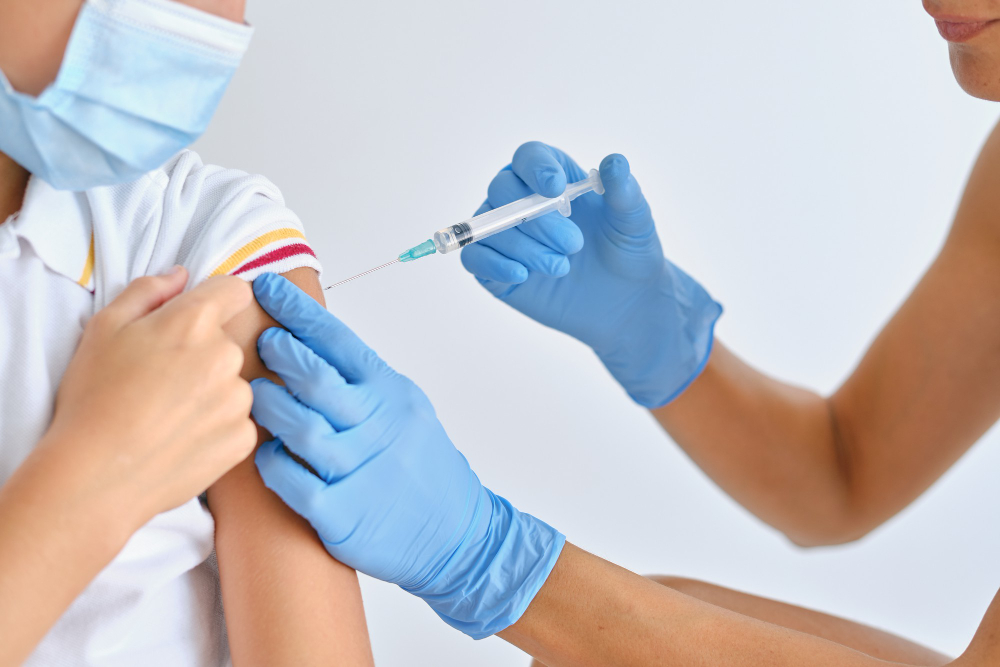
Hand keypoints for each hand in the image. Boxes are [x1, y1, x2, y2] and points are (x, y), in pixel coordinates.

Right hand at [41, 267, 256, 529]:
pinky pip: (237, 421)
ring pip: (233, 384)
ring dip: (211, 393)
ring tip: (169, 416)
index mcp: (195, 322)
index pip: (233, 291)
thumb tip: (181, 275)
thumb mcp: (104, 329)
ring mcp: (239, 399)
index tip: (197, 319)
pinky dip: (216, 428)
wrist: (96, 476)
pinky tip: (182, 439)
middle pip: (228, 343)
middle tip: (163, 381)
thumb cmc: (93, 400)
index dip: (216, 300)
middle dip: (203, 354)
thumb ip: (148, 291)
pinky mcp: (244, 437)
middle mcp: (227, 356)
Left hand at [249, 273, 564, 638]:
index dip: (299, 312)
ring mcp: (361, 471)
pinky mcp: (344, 515)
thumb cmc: (424, 465)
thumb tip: (309, 343)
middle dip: (281, 353)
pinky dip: (274, 465)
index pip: (339, 342)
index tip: (266, 286)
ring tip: (253, 395)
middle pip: (317, 380)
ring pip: (303, 429)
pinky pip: (296, 483)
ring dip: (270, 407)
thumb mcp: (406, 407)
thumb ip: (363, 381)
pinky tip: (263, 454)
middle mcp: (376, 427)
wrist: (455, 532)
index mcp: (389, 394)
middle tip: (258, 341)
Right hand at [461, 142, 721, 407]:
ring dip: (527, 248)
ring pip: (491, 226)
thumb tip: (615, 161)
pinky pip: (475, 258)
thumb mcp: (634, 221)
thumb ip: (624, 191)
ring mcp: (504, 234)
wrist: (624, 303)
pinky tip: (523, 275)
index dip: (536, 168)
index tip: (555, 188)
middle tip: (574, 244)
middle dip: (537, 218)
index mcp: (552, 178)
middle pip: (503, 190)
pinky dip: (494, 264)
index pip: (528, 158)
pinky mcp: (494, 268)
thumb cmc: (628, 253)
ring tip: (562, 268)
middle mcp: (521, 200)